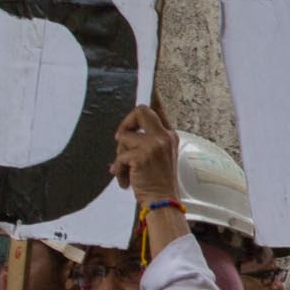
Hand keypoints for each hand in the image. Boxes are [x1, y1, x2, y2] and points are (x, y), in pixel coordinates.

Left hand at [112, 101, 181, 217]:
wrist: (163, 203)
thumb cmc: (159, 184)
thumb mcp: (159, 158)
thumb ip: (147, 143)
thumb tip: (121, 135)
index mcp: (170, 135)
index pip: (159, 109)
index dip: (154, 95)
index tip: (152, 86)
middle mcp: (164, 136)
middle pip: (140, 110)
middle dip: (125, 123)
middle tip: (120, 139)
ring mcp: (153, 145)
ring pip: (123, 138)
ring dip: (120, 157)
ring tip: (126, 172)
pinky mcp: (142, 156)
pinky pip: (120, 157)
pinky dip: (119, 171)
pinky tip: (126, 182)